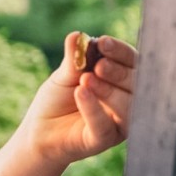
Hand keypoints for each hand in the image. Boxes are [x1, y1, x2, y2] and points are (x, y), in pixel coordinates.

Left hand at [20, 32, 135, 165]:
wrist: (38, 130)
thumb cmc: (57, 101)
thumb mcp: (65, 74)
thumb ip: (75, 58)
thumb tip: (77, 35)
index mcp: (123, 81)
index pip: (132, 63)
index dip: (121, 52)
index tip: (103, 43)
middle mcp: (128, 101)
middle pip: (136, 84)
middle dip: (118, 71)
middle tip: (99, 64)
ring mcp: (118, 123)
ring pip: (128, 106)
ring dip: (108, 90)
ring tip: (86, 79)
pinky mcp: (104, 140)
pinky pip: (104, 125)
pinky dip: (94, 107)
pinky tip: (81, 92)